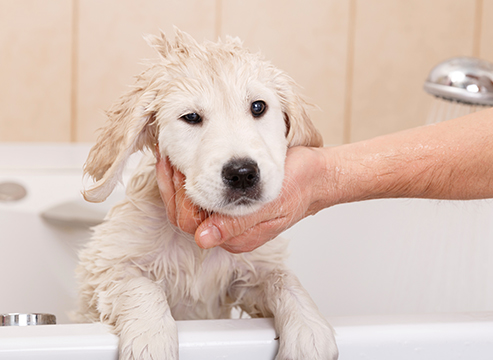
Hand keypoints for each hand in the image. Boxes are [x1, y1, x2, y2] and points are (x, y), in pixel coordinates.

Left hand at [156, 146, 327, 252]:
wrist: (319, 176)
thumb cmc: (300, 184)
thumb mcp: (270, 202)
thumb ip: (237, 223)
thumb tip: (204, 239)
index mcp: (237, 237)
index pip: (189, 223)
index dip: (176, 195)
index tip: (175, 165)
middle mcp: (229, 233)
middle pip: (184, 216)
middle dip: (172, 187)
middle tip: (167, 155)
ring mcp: (229, 220)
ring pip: (189, 207)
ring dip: (178, 182)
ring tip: (172, 155)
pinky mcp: (231, 207)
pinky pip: (200, 197)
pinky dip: (190, 179)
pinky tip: (187, 161)